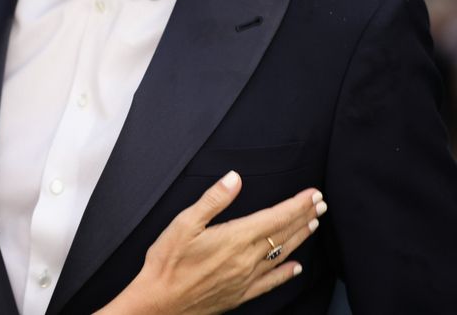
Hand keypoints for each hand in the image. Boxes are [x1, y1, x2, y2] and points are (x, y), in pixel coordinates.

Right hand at [102, 171, 325, 314]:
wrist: (160, 302)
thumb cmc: (167, 261)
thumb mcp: (184, 223)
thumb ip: (213, 200)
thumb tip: (234, 178)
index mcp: (235, 238)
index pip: (275, 217)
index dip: (296, 205)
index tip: (312, 194)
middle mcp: (247, 259)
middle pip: (283, 234)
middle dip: (304, 217)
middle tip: (320, 204)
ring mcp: (246, 278)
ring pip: (281, 254)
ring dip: (299, 238)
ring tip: (313, 225)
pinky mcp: (240, 294)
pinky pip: (271, 282)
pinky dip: (286, 273)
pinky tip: (296, 267)